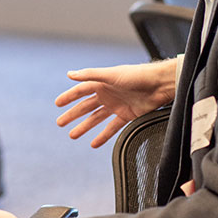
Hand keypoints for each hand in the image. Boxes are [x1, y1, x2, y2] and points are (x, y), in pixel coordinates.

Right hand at [55, 59, 177, 147]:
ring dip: (84, 127)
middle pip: (86, 106)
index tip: (57, 104)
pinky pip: (112, 128)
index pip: (80, 91)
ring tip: (72, 135)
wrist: (160, 84)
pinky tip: (94, 143)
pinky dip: (103, 136)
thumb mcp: (111, 74)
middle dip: (73, 115)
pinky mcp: (127, 116)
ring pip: (96, 118)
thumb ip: (90, 75)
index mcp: (101, 83)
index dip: (69, 97)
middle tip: (60, 123)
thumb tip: (70, 74)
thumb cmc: (137, 75)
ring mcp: (116, 106)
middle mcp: (107, 94)